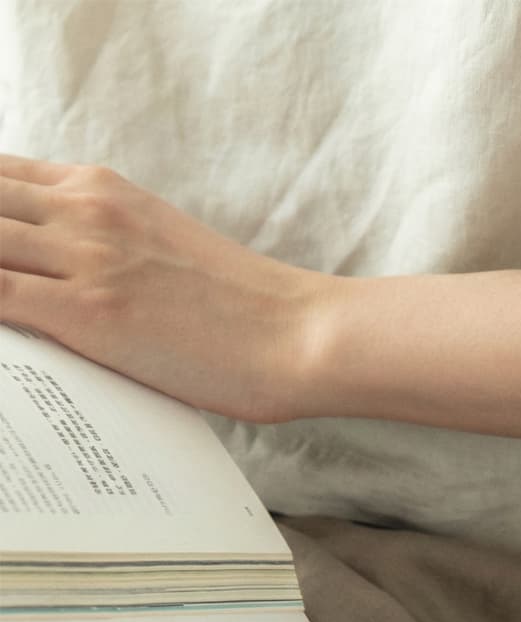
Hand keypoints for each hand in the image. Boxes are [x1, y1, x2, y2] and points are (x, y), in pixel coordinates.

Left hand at [0, 154, 328, 423]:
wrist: (301, 337)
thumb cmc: (243, 310)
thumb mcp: (160, 246)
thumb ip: (101, 242)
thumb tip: (54, 274)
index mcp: (100, 189)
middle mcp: (85, 210)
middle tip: (0, 281)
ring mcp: (85, 257)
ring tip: (4, 308)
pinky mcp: (87, 312)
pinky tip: (1, 344)